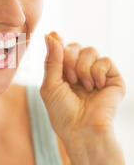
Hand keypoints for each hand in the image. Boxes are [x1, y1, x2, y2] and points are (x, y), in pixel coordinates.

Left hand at [40, 31, 125, 153]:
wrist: (82, 130)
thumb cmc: (63, 113)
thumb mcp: (50, 85)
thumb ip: (51, 60)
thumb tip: (51, 34)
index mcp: (65, 74)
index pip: (62, 49)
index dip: (58, 43)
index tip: (53, 35)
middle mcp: (81, 72)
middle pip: (75, 46)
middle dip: (68, 59)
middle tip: (69, 79)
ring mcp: (98, 74)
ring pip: (90, 50)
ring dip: (82, 68)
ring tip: (82, 86)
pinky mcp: (113, 79)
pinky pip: (105, 60)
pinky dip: (96, 72)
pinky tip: (95, 87)